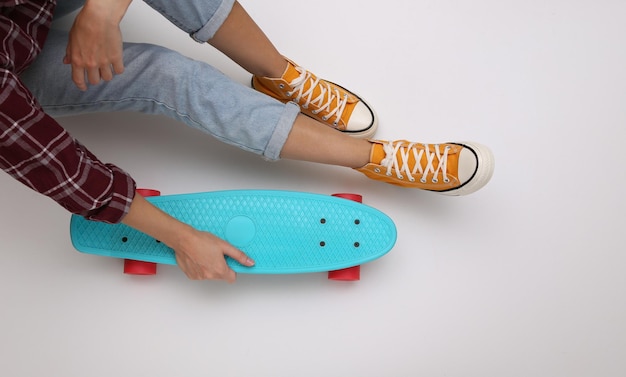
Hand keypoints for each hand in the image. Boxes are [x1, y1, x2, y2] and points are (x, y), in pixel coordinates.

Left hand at [63, 0, 131, 89]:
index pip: (78, 79)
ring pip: (107, 78)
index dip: (81, 86)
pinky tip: (116, 63)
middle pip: (94, 81)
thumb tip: (67, 61)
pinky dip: (118, 68)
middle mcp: (90, 64)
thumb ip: (70, 52)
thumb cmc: (85, 24)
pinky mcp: (116, 58)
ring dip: (107, 74)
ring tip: (107, 67)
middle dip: (95, 78)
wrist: (99, 18)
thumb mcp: (72, 38)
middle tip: (97, 72)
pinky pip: (119, 70)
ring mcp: (104, 62)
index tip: (84, 87)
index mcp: (77, 60)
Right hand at [122, 192, 253, 281]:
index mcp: (220, 270)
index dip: (232, 269)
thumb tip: (250, 263)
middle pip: (220, 276)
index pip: (232, 278)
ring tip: (205, 254)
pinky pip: (199, 274)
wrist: (183, 239)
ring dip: (209, 267)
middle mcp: (209, 276)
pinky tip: (197, 258)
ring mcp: (199, 277)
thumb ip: (239, 256)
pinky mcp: (190, 275)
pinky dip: (200, 268)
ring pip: (209, 275)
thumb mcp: (224, 245)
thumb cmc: (202, 240)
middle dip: (220, 267)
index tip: (228, 262)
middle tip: (215, 254)